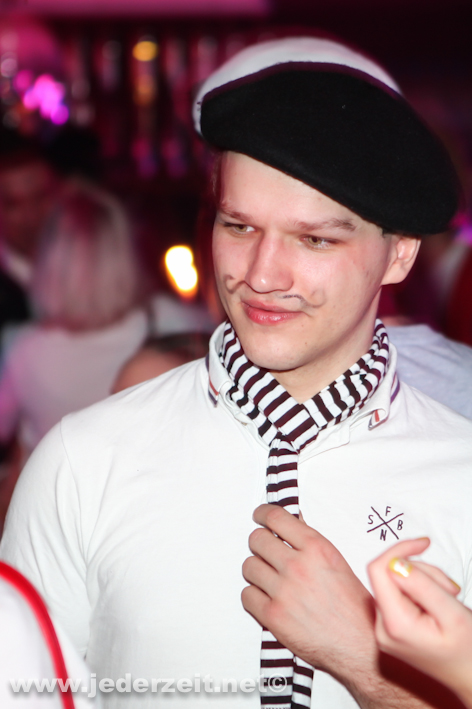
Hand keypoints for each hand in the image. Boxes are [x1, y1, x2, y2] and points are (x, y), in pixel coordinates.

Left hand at [241, 504, 376, 683]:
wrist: (360, 645)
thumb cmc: (354, 607)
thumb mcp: (337, 562)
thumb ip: (312, 542)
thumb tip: (295, 523)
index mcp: (316, 548)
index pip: (276, 518)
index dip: (262, 514)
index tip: (258, 516)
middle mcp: (298, 566)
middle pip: (257, 540)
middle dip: (259, 543)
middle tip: (264, 549)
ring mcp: (283, 591)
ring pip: (249, 566)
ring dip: (257, 570)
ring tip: (269, 577)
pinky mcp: (273, 616)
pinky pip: (247, 595)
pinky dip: (254, 596)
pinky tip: (266, 597)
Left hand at [368, 538, 471, 707]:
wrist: (471, 678)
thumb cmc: (468, 654)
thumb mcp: (452, 614)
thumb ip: (422, 586)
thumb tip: (396, 561)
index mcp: (394, 625)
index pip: (378, 570)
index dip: (400, 550)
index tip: (423, 544)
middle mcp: (383, 627)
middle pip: (389, 574)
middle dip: (421, 571)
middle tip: (449, 588)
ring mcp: (385, 628)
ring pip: (396, 581)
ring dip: (425, 581)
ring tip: (448, 599)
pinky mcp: (391, 625)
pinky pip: (400, 593)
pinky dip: (421, 591)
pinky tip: (439, 605)